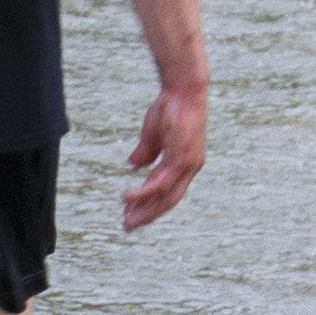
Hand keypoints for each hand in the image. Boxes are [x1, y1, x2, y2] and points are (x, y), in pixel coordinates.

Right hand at [120, 82, 208, 233]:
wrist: (182, 89)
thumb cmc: (170, 106)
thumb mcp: (153, 133)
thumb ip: (145, 151)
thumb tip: (134, 165)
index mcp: (183, 163)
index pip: (166, 191)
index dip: (149, 203)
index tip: (131, 213)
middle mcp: (189, 168)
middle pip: (168, 200)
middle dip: (147, 215)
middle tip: (128, 226)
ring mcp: (187, 165)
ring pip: (166, 198)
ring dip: (145, 211)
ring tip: (126, 219)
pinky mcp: (181, 159)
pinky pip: (159, 184)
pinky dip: (143, 193)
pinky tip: (126, 198)